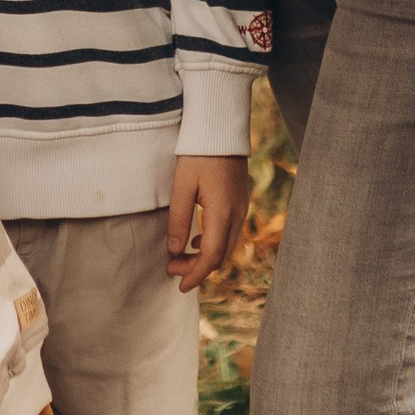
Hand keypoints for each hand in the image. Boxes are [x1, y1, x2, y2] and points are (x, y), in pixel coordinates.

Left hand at [166, 153, 249, 289]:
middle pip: (221, 256)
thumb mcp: (182, 186)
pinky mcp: (240, 201)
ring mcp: (242, 208)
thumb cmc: (198, 154)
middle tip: (172, 270)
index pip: (211, 257)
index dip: (195, 274)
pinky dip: (214, 244)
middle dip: (198, 269)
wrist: (221, 129)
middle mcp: (237, 214)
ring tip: (181, 257)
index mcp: (223, 213)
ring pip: (227, 246)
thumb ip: (178, 220)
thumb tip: (174, 250)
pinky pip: (230, 233)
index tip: (179, 285)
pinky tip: (197, 240)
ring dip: (206, 257)